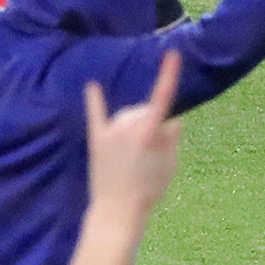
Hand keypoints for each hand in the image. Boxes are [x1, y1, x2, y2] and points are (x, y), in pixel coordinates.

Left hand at [84, 52, 183, 219]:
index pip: (163, 96)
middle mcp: (128, 125)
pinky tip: (92, 85)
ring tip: (136, 153)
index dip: (169, 74)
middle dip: (153, 121)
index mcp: (150, 130)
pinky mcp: (97, 139)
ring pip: (128, 115)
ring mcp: (111, 131)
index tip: (172, 54)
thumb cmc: (150, 189)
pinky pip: (96, 114)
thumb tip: (171, 120)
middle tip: (154, 152)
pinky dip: (95, 99)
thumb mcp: (171, 164)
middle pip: (146, 110)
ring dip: (135, 124)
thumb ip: (172, 137)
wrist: (117, 210)